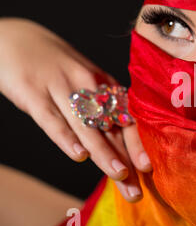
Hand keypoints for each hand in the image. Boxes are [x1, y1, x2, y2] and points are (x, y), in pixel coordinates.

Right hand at [0, 18, 151, 201]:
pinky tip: (79, 155)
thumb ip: (98, 110)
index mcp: (102, 85)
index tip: (148, 169)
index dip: (137, 144)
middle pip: (110, 127)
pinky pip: (52, 119)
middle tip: (137, 187)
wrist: (15, 37)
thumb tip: (118, 144)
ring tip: (119, 174)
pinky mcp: (34, 92)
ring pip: (87, 125)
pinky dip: (66, 137)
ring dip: (103, 152)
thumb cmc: (56, 67)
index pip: (124, 119)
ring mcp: (61, 88)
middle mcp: (87, 86)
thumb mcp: (82, 82)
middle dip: (126, 158)